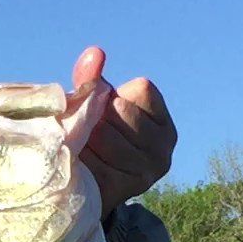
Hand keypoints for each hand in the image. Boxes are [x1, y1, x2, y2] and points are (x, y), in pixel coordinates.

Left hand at [71, 47, 176, 217]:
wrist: (76, 189)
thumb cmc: (88, 139)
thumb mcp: (93, 106)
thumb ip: (92, 80)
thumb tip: (96, 52)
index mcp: (163, 124)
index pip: (140, 89)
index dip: (112, 97)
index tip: (104, 113)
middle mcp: (165, 148)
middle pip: (121, 109)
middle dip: (95, 116)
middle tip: (87, 133)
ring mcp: (149, 170)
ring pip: (106, 133)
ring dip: (84, 136)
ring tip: (81, 147)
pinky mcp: (126, 187)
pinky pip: (96, 157)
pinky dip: (81, 158)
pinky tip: (79, 164)